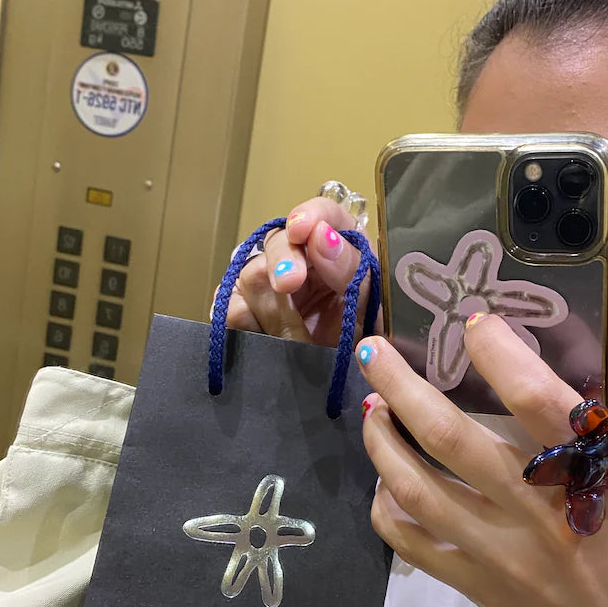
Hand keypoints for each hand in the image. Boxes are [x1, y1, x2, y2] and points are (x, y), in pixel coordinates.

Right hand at [222, 197, 381, 346]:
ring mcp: (274, 290)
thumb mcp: (375, 309)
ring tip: (295, 337)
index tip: (302, 229)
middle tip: (288, 284)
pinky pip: (232, 308)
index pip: (324, 215)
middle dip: (282, 261)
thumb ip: (352, 270)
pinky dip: (239, 320)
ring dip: (270, 305)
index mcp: (342, 251)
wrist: (356, 391)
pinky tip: (256, 333)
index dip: (310, 215)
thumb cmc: (374, 344)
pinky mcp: (252, 317)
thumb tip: (320, 235)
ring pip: (251, 275)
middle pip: (279, 241)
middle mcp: (305, 264)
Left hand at [356, 314, 607, 606]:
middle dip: (403, 388)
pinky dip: (388, 509)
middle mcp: (539, 514)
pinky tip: (385, 484)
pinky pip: (412, 545)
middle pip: (453, 438)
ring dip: (383, 442)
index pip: (539, 403)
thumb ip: (597, 446)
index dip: (500, 355)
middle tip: (375, 352)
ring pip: (417, 489)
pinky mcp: (478, 589)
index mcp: (598, 482)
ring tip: (371, 409)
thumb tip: (537, 390)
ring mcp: (500, 556)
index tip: (475, 323)